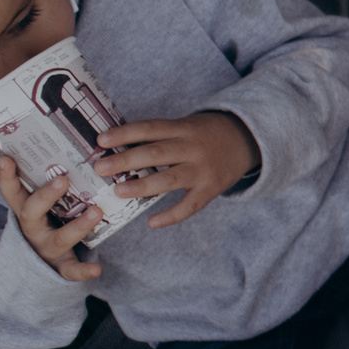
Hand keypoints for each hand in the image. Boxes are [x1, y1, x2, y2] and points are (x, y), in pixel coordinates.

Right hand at [0, 156, 105, 280]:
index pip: (12, 192)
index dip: (6, 177)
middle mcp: (33, 228)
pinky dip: (83, 271)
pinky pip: (71, 270)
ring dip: (78, 225)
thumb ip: (46, 181)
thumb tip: (62, 142)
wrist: (38, 267)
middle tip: (61, 179)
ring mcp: (47, 247)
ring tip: (97, 211)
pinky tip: (97, 270)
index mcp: (26, 210)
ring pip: (60, 237)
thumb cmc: (48, 222)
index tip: (6, 158)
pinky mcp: (61, 266)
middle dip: (45, 195)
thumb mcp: (41, 204)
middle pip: (32, 211)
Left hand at [97, 112, 261, 227]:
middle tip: (101, 168)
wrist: (247, 139)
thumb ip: (158, 136)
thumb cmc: (205, 134)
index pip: (150, 129)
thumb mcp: (185, 126)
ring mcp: (203, 170)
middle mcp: (193, 148)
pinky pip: (190, 205)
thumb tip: (117, 147)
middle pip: (157, 154)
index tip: (101, 140)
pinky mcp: (211, 188)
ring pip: (170, 179)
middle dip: (127, 160)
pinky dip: (172, 216)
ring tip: (119, 191)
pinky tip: (152, 222)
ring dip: (143, 186)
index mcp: (183, 129)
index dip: (125, 134)